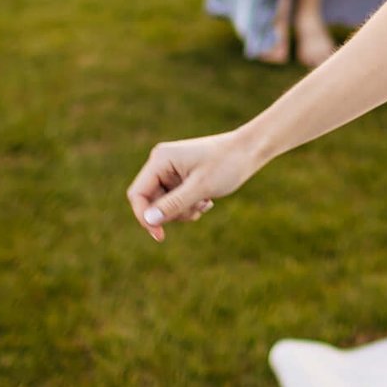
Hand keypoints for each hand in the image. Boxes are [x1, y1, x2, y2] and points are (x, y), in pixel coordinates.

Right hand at [127, 131, 260, 243]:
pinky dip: (189, 206)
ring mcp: (171, 171)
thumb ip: (173, 204)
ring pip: (164, 205)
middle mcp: (161, 163)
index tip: (160, 236)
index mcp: (160, 159)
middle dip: (173, 213)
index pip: (137, 194)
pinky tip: (207, 200)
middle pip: (151, 202)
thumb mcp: (201, 188)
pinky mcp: (180, 178)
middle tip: (197, 209)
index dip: (144, 217)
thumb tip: (148, 221)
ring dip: (184, 211)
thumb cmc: (227, 164)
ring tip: (205, 202)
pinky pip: (175, 202)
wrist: (249, 151)